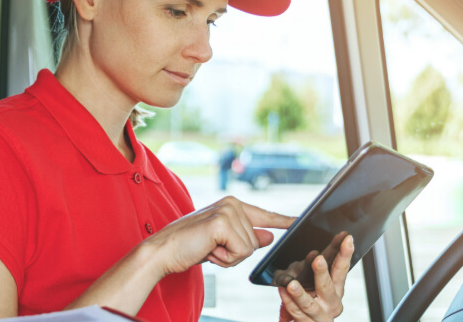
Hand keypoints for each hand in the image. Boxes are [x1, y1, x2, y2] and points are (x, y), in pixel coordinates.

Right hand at [143, 196, 294, 276]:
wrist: (162, 251)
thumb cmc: (188, 247)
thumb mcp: (223, 244)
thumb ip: (246, 238)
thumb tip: (270, 236)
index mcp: (232, 205)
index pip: (264, 214)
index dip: (283, 220)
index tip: (300, 221)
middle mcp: (232, 203)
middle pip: (256, 241)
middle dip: (235, 254)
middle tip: (212, 249)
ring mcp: (228, 210)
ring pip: (249, 248)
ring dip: (229, 257)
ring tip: (209, 248)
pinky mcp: (223, 222)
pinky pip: (241, 251)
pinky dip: (225, 258)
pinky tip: (209, 250)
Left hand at [278, 234, 353, 321]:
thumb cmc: (316, 303)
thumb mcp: (319, 284)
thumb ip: (319, 270)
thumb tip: (319, 252)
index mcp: (337, 289)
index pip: (341, 269)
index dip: (345, 254)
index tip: (346, 239)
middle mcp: (331, 302)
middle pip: (328, 286)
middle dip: (322, 272)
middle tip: (318, 259)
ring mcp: (320, 315)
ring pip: (309, 304)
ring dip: (300, 294)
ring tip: (291, 285)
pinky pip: (296, 313)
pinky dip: (288, 303)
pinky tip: (282, 293)